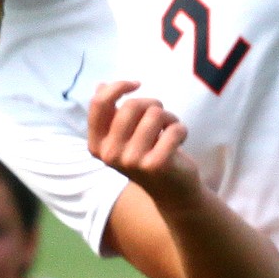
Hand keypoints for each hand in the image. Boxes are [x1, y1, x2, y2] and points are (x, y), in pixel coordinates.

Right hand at [88, 81, 200, 208]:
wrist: (172, 193)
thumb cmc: (148, 155)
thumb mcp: (125, 135)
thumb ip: (111, 113)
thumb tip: (101, 86)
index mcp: (97, 145)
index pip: (99, 103)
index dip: (119, 87)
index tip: (136, 84)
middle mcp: (110, 155)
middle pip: (131, 105)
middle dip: (152, 104)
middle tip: (160, 117)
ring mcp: (132, 161)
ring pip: (155, 114)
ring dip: (168, 117)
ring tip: (169, 131)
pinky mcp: (156, 164)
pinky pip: (174, 128)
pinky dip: (181, 129)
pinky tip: (180, 141)